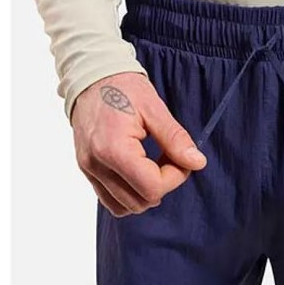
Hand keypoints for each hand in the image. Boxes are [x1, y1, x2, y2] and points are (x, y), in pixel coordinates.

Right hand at [72, 72, 206, 216]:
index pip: (152, 188)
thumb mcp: (154, 108)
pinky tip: (137, 171)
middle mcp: (96, 164)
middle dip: (161, 186)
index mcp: (113, 148)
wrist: (91, 77)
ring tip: (151, 166)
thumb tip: (196, 163)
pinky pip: (109, 200)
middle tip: (168, 160)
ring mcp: (88, 169)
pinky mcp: (86, 170)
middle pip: (139, 202)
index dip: (174, 177)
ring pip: (123, 207)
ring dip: (144, 193)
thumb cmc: (122, 88)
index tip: (179, 158)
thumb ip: (175, 139)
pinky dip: (128, 194)